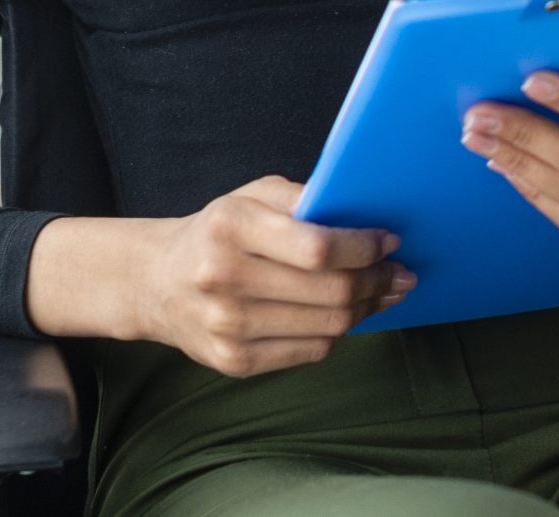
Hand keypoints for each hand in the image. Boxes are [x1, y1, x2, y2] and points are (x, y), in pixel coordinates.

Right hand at [73, 178, 410, 377]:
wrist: (157, 282)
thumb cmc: (218, 231)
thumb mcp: (253, 196)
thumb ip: (305, 198)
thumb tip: (365, 219)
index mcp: (230, 228)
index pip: (318, 248)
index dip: (364, 248)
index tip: (390, 241)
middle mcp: (224, 279)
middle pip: (328, 291)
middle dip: (377, 280)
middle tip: (400, 272)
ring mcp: (226, 327)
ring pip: (327, 326)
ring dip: (366, 308)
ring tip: (385, 292)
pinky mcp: (233, 362)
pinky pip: (310, 352)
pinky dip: (339, 332)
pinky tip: (350, 315)